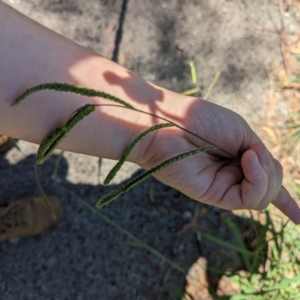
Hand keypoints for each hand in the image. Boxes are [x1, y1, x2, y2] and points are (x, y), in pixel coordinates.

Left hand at [137, 97, 299, 223]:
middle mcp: (231, 175)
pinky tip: (248, 160)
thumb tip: (267, 175)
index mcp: (238, 159)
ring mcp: (223, 186)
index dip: (284, 198)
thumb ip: (258, 157)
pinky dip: (257, 179)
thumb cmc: (201, 120)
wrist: (169, 123)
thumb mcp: (241, 132)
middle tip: (251, 152)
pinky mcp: (214, 195)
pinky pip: (249, 198)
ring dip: (266, 174)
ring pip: (263, 196)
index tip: (298, 218)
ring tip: (247, 155)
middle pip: (269, 186)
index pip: (264, 180)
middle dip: (271, 170)